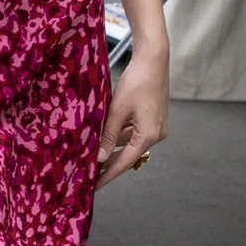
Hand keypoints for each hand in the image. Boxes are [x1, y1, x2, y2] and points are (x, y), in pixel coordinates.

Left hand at [96, 49, 166, 188]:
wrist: (153, 60)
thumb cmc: (137, 81)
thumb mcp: (116, 110)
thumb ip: (108, 135)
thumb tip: (100, 158)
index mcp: (148, 136)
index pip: (124, 163)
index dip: (107, 175)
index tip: (94, 186)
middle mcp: (156, 135)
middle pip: (128, 155)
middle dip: (109, 164)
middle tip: (89, 175)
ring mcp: (156, 127)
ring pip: (129, 143)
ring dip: (113, 149)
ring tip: (92, 157)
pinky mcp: (153, 119)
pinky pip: (133, 133)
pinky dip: (119, 136)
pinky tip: (104, 138)